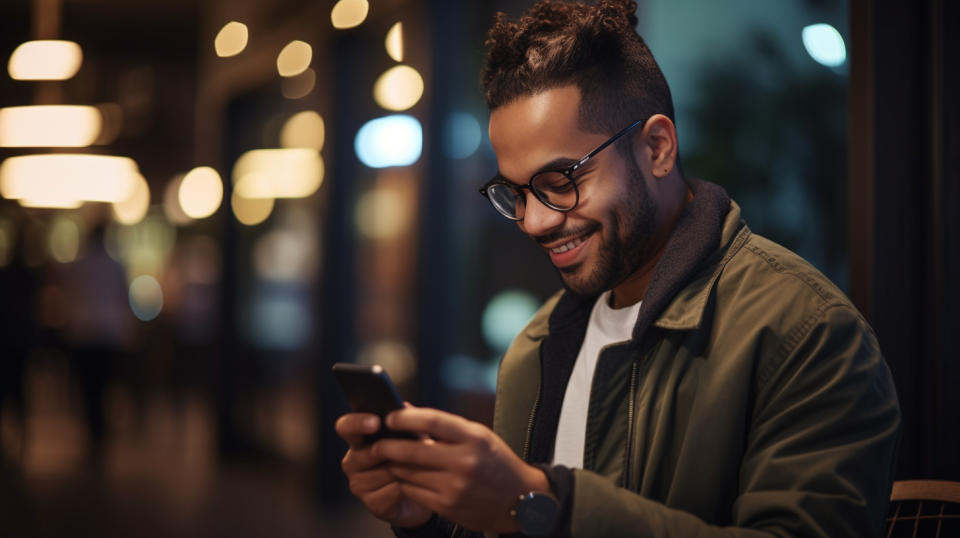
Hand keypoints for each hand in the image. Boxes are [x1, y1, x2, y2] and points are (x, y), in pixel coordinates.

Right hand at [336, 412, 433, 527]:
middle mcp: (353, 461)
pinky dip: (406, 487)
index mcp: (359, 438)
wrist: (425, 492)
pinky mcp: (372, 503)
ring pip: (381, 472)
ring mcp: (359, 484)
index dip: (357, 423)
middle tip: (409, 447)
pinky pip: (390, 491)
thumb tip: (403, 406)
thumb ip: (405, 420)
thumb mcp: (413, 436)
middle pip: (363, 453)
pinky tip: (414, 485)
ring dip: (402, 468)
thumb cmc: (415, 457)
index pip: (346, 427)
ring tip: (419, 466)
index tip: (375, 422)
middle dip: (388, 450)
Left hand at [373, 406, 549, 532]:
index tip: (390, 417)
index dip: (405, 418)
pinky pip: (413, 491)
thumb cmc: (496, 462)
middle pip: (413, 450)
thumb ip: (446, 427)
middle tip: (376, 442)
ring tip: (387, 458)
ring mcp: (455, 486)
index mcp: (473, 438)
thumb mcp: (479, 436)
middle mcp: (464, 461)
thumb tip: (407, 412)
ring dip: (394, 464)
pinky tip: (402, 476)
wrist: (519, 500)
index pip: (432, 421)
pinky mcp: (447, 506)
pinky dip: (404, 482)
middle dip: (388, 445)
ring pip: (408, 472)